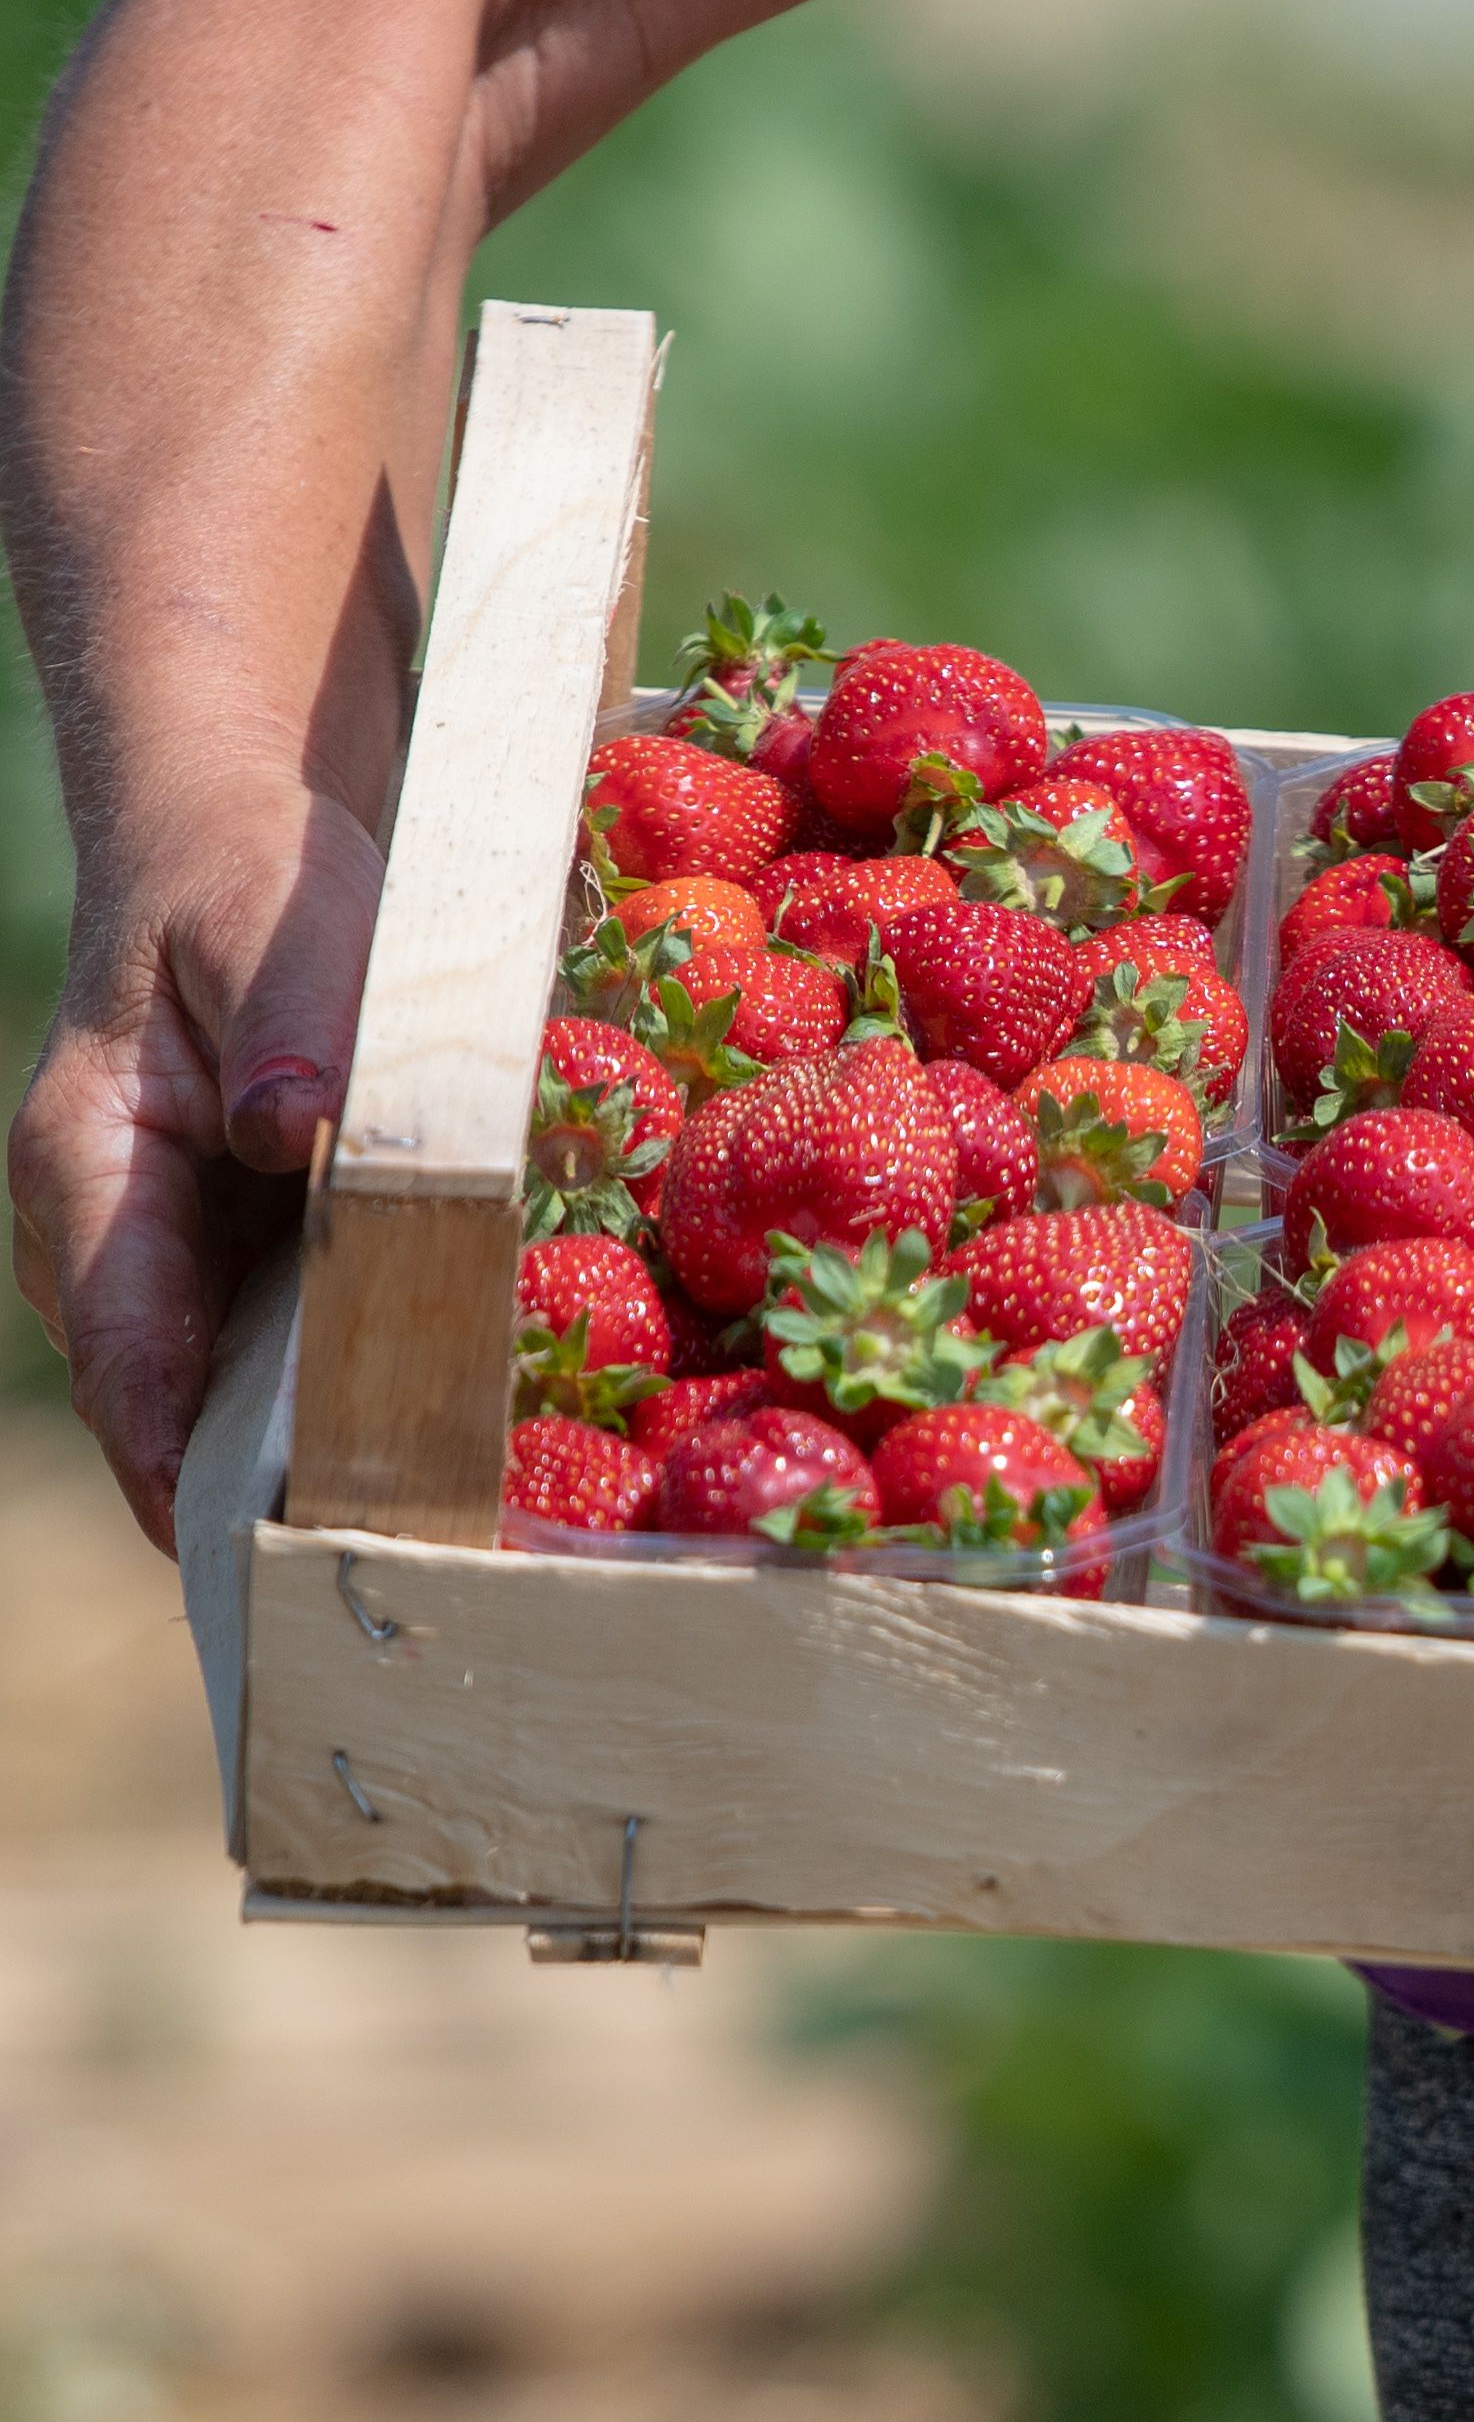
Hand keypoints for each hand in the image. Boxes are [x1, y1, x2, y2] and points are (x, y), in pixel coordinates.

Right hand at [8, 766, 384, 1551]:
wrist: (236, 827)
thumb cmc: (253, 870)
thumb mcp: (284, 921)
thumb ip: (299, 1023)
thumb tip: (294, 1130)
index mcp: (89, 1162)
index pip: (124, 1346)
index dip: (178, 1462)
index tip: (247, 1558)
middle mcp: (105, 1227)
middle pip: (168, 1399)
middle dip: (248, 1498)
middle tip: (366, 1595)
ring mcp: (167, 1245)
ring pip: (222, 1387)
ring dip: (301, 1462)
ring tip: (412, 1555)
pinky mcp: (234, 1245)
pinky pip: (273, 1345)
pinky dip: (339, 1394)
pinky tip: (436, 1447)